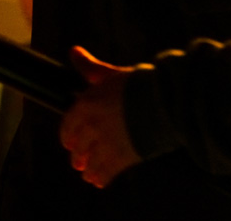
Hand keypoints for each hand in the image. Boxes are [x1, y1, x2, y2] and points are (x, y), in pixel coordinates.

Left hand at [59, 46, 142, 187]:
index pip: (67, 126)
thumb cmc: (137, 83)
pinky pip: (104, 174)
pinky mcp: (121, 159)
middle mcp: (91, 127)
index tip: (69, 142)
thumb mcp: (110, 73)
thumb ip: (90, 67)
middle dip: (77, 156)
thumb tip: (74, 51)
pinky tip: (100, 181)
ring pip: (89, 164)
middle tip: (78, 161)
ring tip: (88, 173)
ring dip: (87, 170)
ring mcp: (105, 145)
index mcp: (86, 105)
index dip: (67, 136)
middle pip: (77, 148)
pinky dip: (100, 178)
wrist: (163, 101)